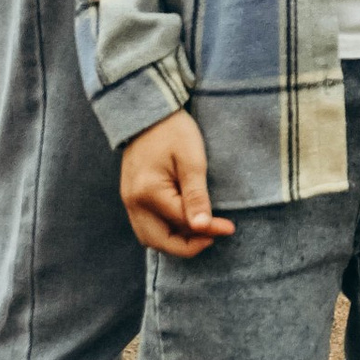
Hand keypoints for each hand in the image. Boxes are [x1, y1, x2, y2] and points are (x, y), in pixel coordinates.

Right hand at [119, 109, 230, 257]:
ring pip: (149, 237)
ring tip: (201, 232)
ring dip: (174, 241)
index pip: (182, 222)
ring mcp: (129, 201)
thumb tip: (202, 228)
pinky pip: (146, 225)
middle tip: (213, 238)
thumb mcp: (192, 160)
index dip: (208, 229)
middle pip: (158, 241)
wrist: (149, 112)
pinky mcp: (131, 197)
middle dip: (187, 246)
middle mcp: (133, 202)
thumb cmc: (173, 131)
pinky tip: (184, 222)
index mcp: (148, 192)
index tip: (230, 228)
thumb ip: (196, 196)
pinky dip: (165, 231)